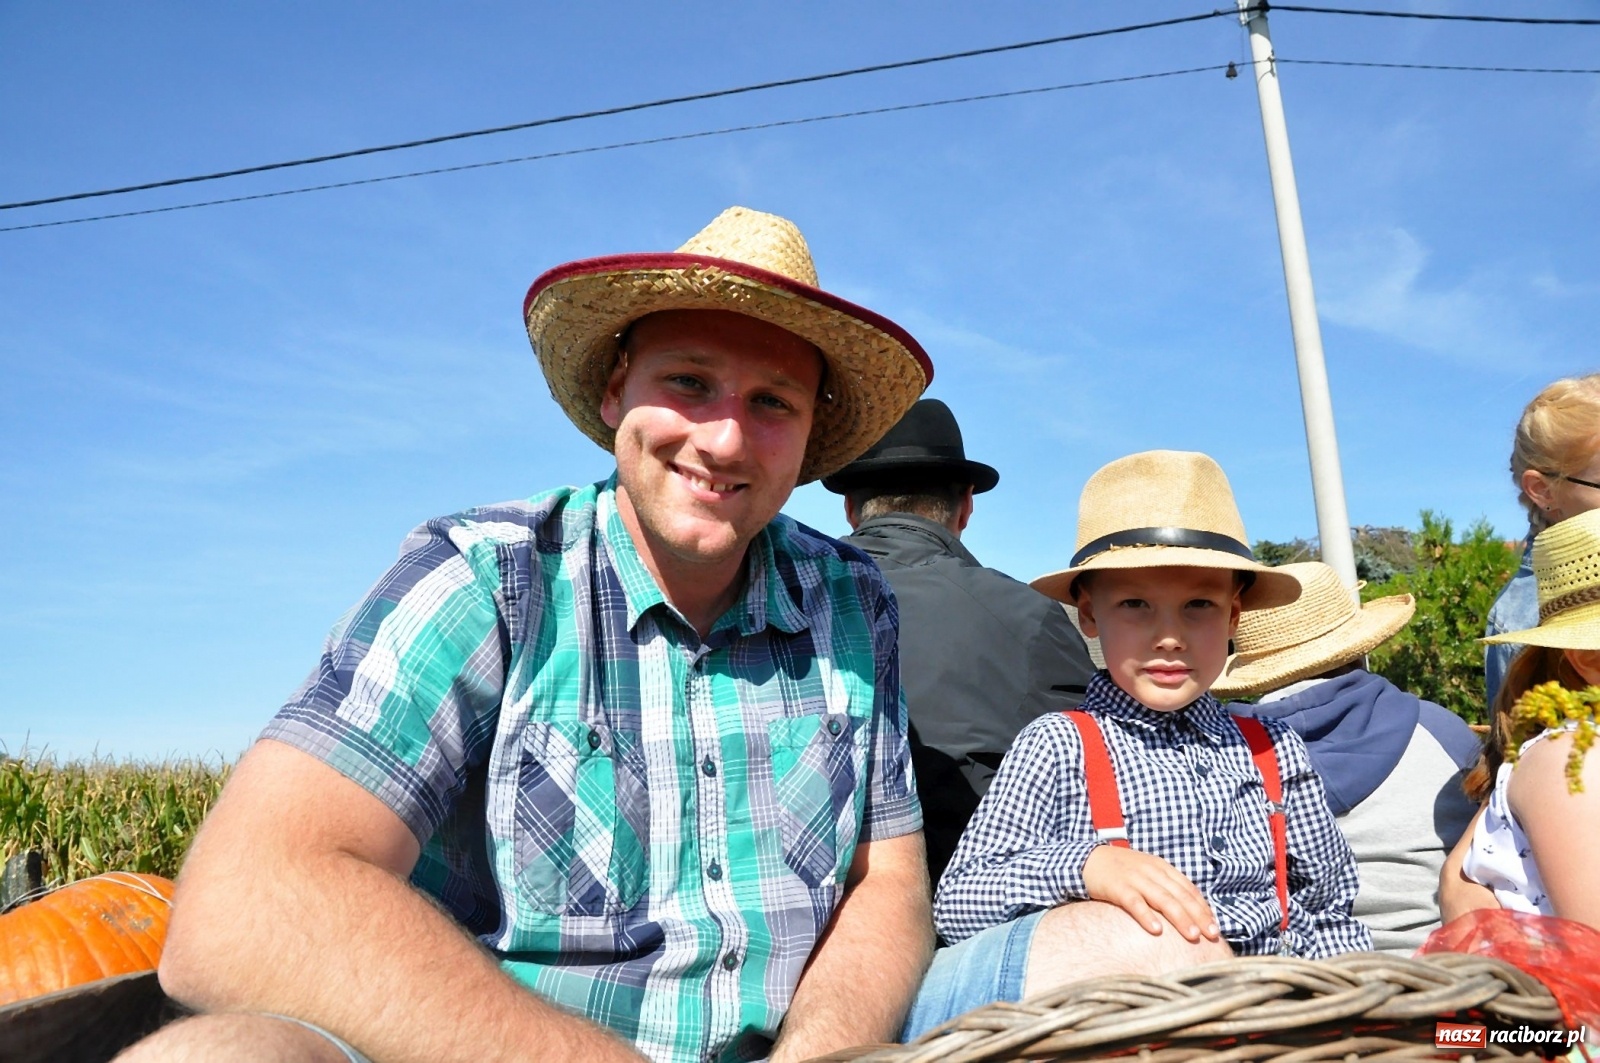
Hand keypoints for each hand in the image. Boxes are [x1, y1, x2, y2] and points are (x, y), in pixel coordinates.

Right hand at [1081, 844, 1219, 942]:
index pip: (1188, 889)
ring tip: (1192, 935)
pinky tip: (1156, 930)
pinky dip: (1146, 916)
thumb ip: (1166, 887)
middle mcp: (1152, 872)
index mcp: (1162, 868)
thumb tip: (1190, 912)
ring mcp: (1135, 879)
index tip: (1215, 927)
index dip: (1203, 908)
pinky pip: (1134, 903)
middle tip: (1212, 935)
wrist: (1089, 859)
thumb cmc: (1122, 871)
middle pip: (1180, 895)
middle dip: (1198, 916)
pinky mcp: (1117, 887)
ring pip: (1162, 899)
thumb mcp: (1147, 873)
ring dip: (1179, 918)